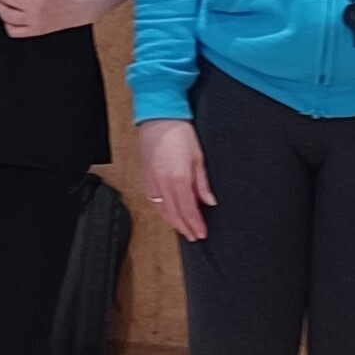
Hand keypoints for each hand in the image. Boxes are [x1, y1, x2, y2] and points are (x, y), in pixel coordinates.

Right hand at [138, 119, 215, 241]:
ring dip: (173, 222)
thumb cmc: (180, 133)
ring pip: (162, 210)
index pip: (188, 210)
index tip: (202, 233)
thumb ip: (202, 183)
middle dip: (185, 228)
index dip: (195, 224)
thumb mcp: (198, 157)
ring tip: (183, 229)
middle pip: (174, 214)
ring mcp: (152, 181)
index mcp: (178, 179)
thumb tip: (209, 201)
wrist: (159, 118)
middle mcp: (163, 183)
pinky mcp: (146, 177)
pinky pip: (154, 201)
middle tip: (194, 236)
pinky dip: (162, 211)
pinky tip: (169, 213)